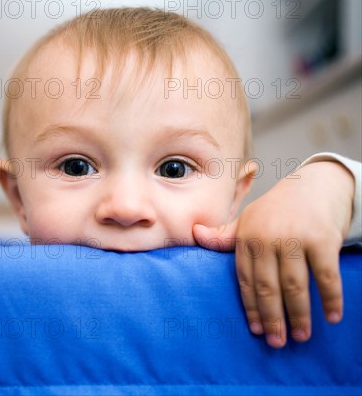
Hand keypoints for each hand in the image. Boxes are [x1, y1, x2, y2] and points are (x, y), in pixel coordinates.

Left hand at [193, 161, 354, 347]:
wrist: (316, 183)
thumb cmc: (278, 208)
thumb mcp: (248, 219)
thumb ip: (225, 235)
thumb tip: (194, 233)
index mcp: (247, 237)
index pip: (245, 280)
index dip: (251, 307)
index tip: (256, 330)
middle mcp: (268, 239)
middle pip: (268, 287)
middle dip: (272, 318)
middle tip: (277, 343)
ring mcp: (295, 239)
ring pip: (294, 287)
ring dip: (298, 315)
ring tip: (300, 336)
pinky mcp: (322, 239)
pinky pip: (326, 277)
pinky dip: (330, 299)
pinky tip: (331, 318)